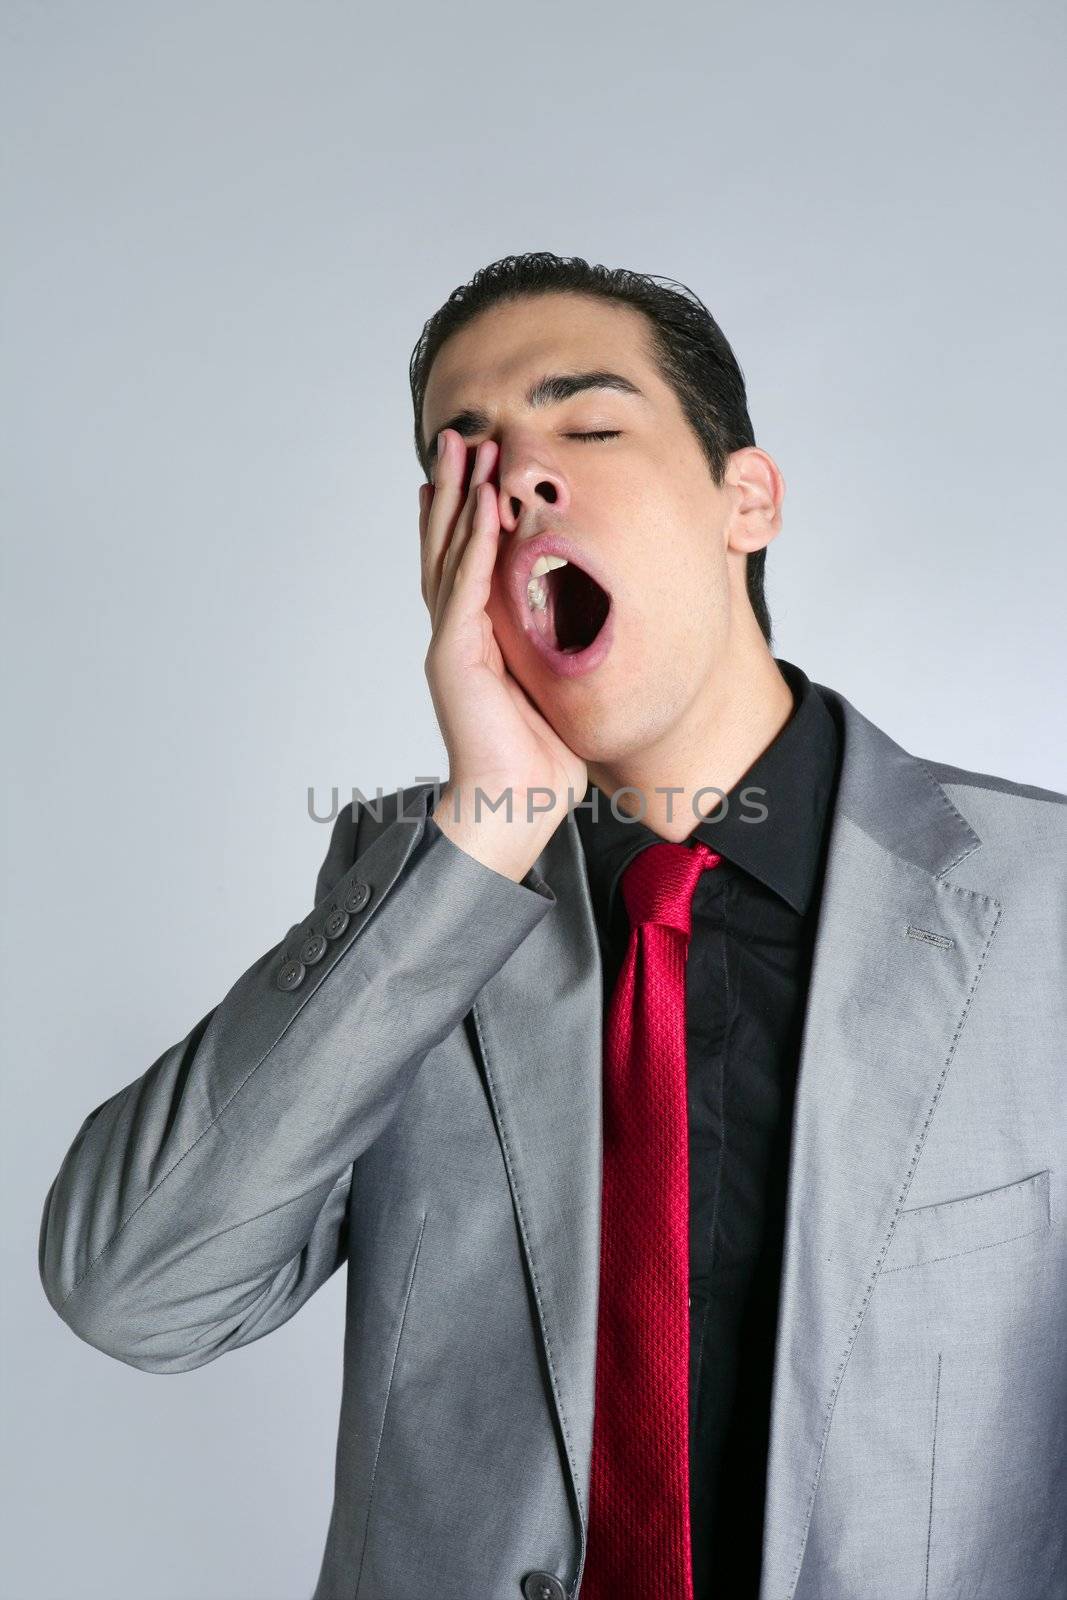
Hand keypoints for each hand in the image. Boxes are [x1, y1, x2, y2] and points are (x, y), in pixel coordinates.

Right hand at [419, 430, 587, 880]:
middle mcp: (455, 635)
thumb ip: (558, 650)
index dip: (464, 513)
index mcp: (476, 641)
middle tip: (455, 434)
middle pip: (445, 544)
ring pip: (447, 553)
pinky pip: (463, 585)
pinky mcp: (454, 656)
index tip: (471, 468)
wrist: (514, 806)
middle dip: (451, 486)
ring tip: (461, 446)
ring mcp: (450, 643)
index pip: (463, 562)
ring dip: (455, 496)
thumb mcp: (556, 686)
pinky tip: (478, 501)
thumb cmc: (540, 760)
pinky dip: (470, 541)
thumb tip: (591, 627)